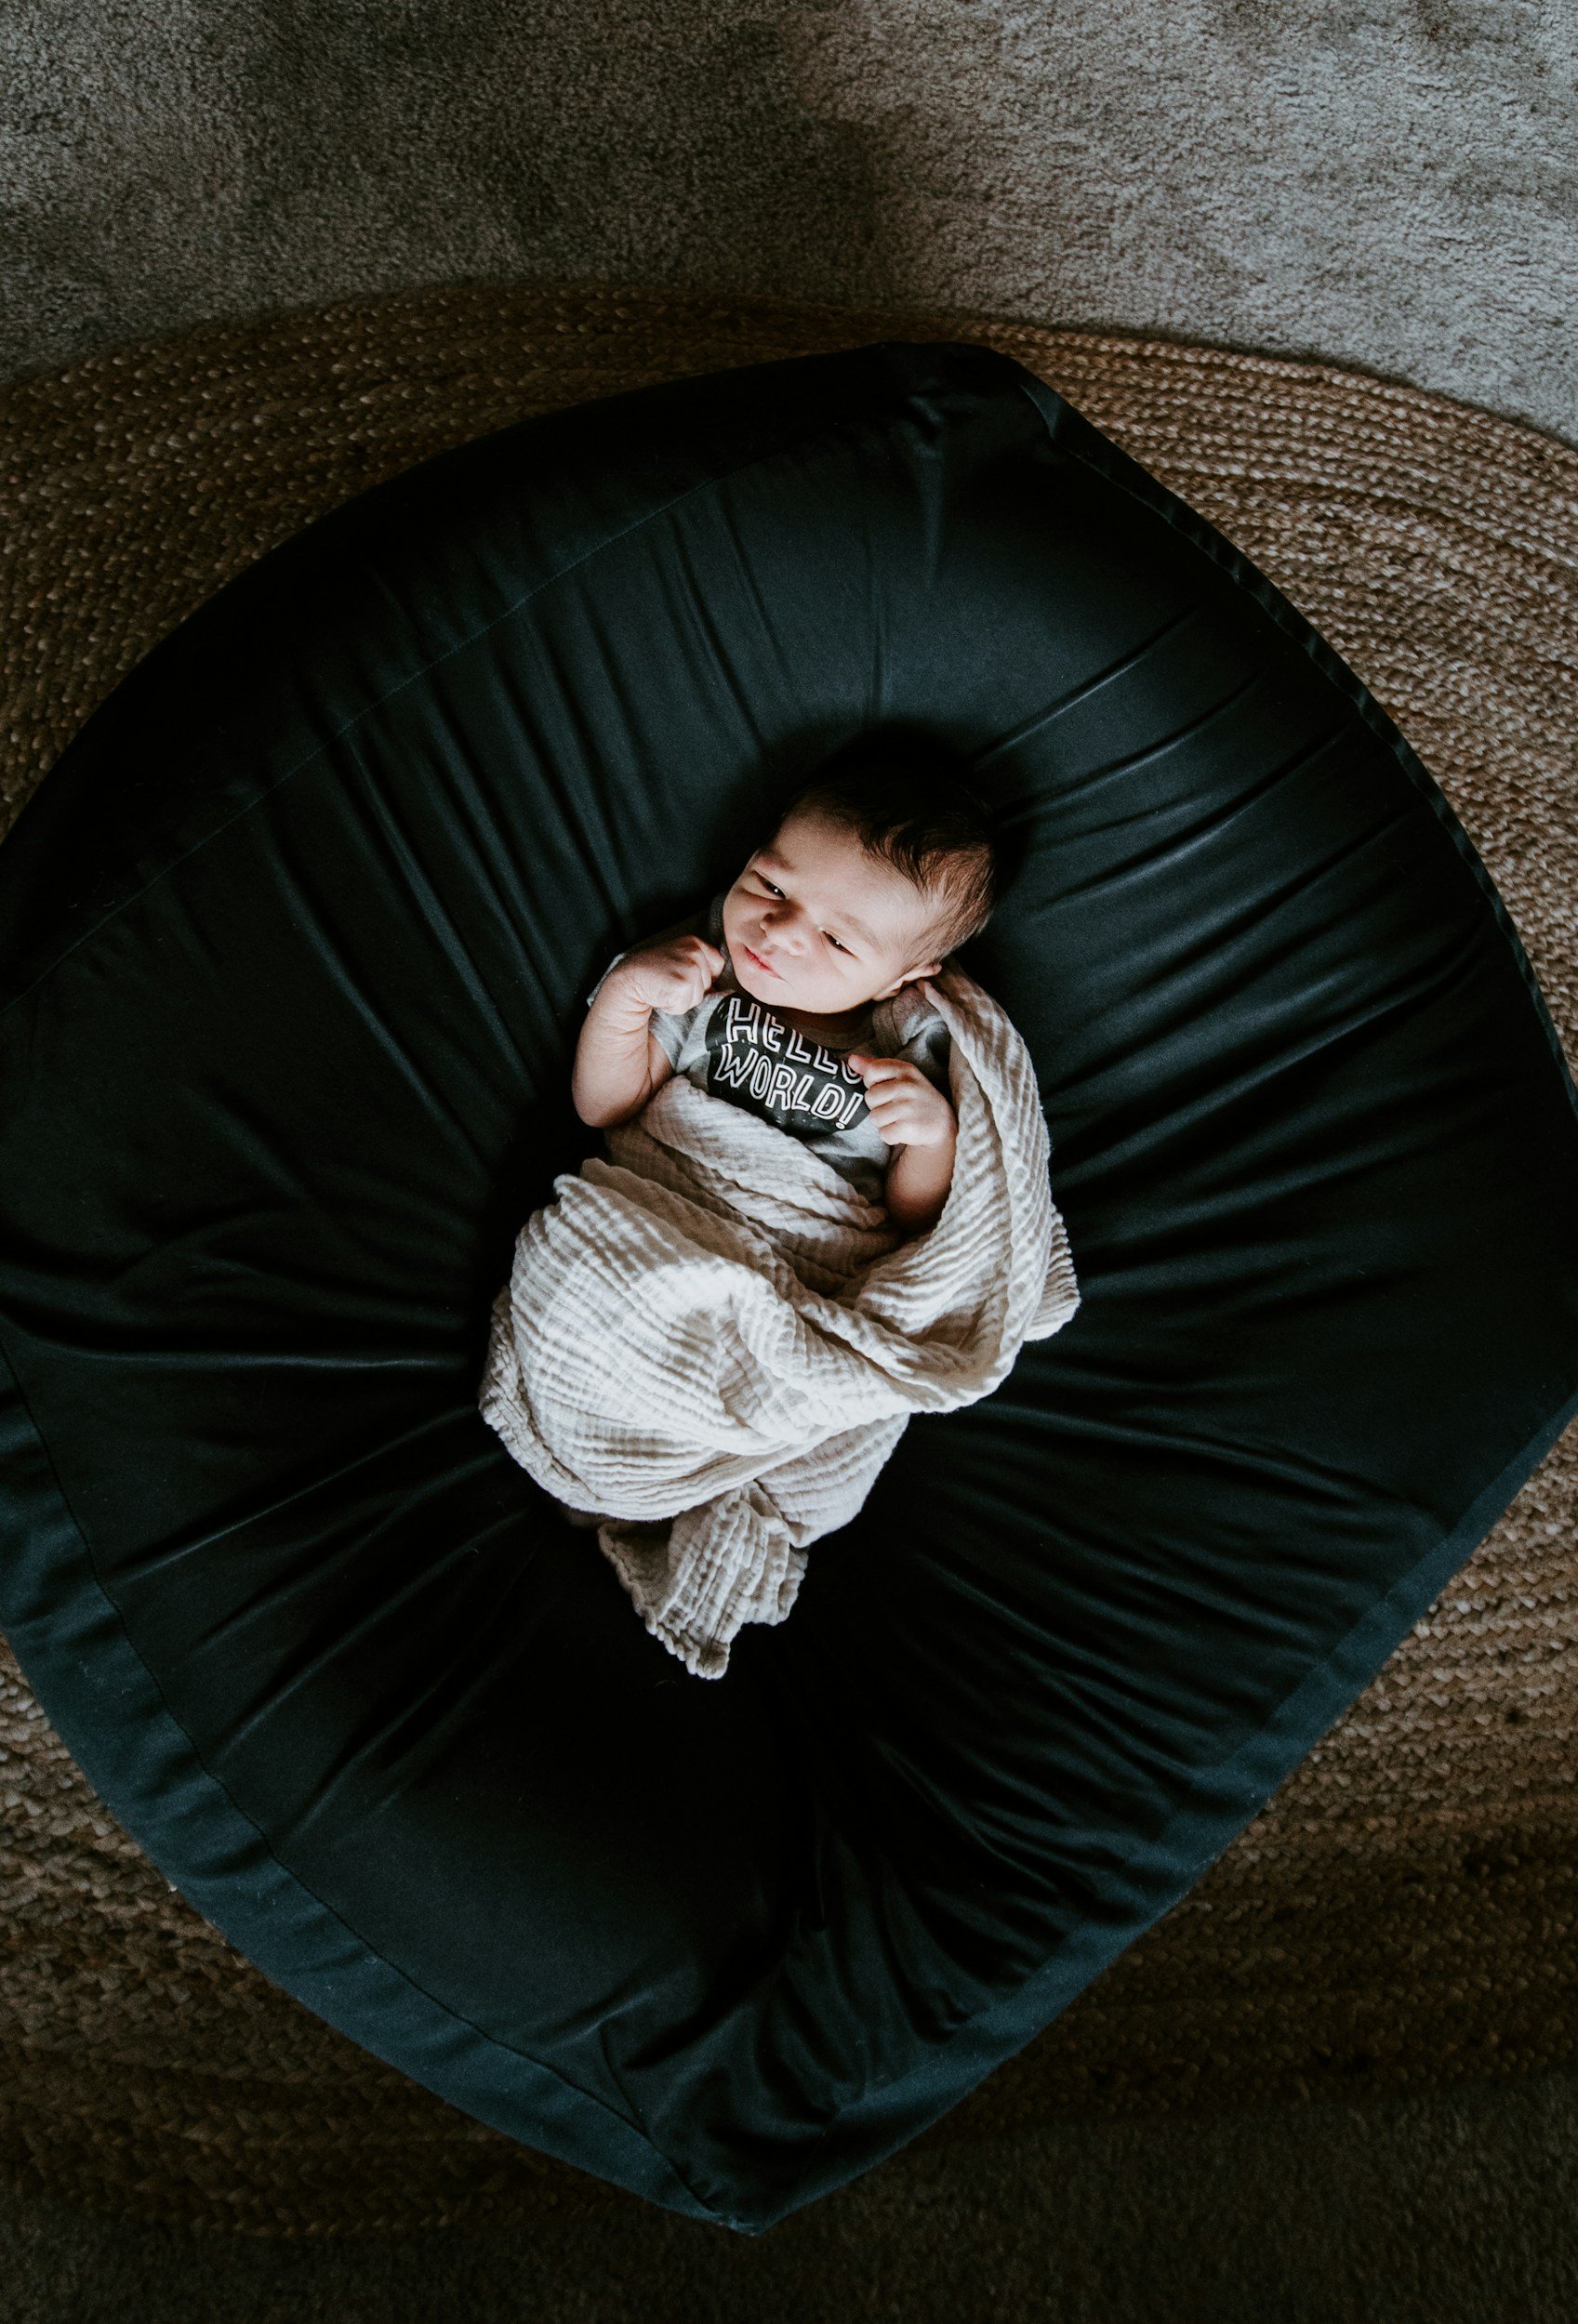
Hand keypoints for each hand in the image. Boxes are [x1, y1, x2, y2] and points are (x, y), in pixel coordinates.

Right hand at [608, 935, 725, 1017]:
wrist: (628, 981)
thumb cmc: (654, 974)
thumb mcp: (679, 959)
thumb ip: (700, 965)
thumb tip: (719, 987)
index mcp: (695, 942)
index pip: (718, 965)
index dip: (702, 977)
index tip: (680, 975)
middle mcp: (694, 952)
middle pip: (709, 984)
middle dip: (691, 989)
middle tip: (669, 983)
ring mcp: (690, 967)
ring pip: (699, 997)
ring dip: (683, 999)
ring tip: (665, 988)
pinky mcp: (683, 985)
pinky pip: (686, 1006)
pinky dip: (674, 1007)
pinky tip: (661, 996)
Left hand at [846, 1054, 956, 1149]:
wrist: (941, 1121)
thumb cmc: (913, 1096)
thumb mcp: (900, 1076)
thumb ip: (874, 1067)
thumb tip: (851, 1060)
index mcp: (904, 1070)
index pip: (872, 1072)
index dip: (872, 1083)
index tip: (885, 1088)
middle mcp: (907, 1086)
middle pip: (870, 1097)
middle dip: (878, 1106)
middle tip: (895, 1106)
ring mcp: (908, 1107)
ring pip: (874, 1117)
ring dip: (883, 1122)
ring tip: (899, 1118)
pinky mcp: (908, 1127)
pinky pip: (883, 1134)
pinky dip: (890, 1135)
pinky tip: (903, 1129)